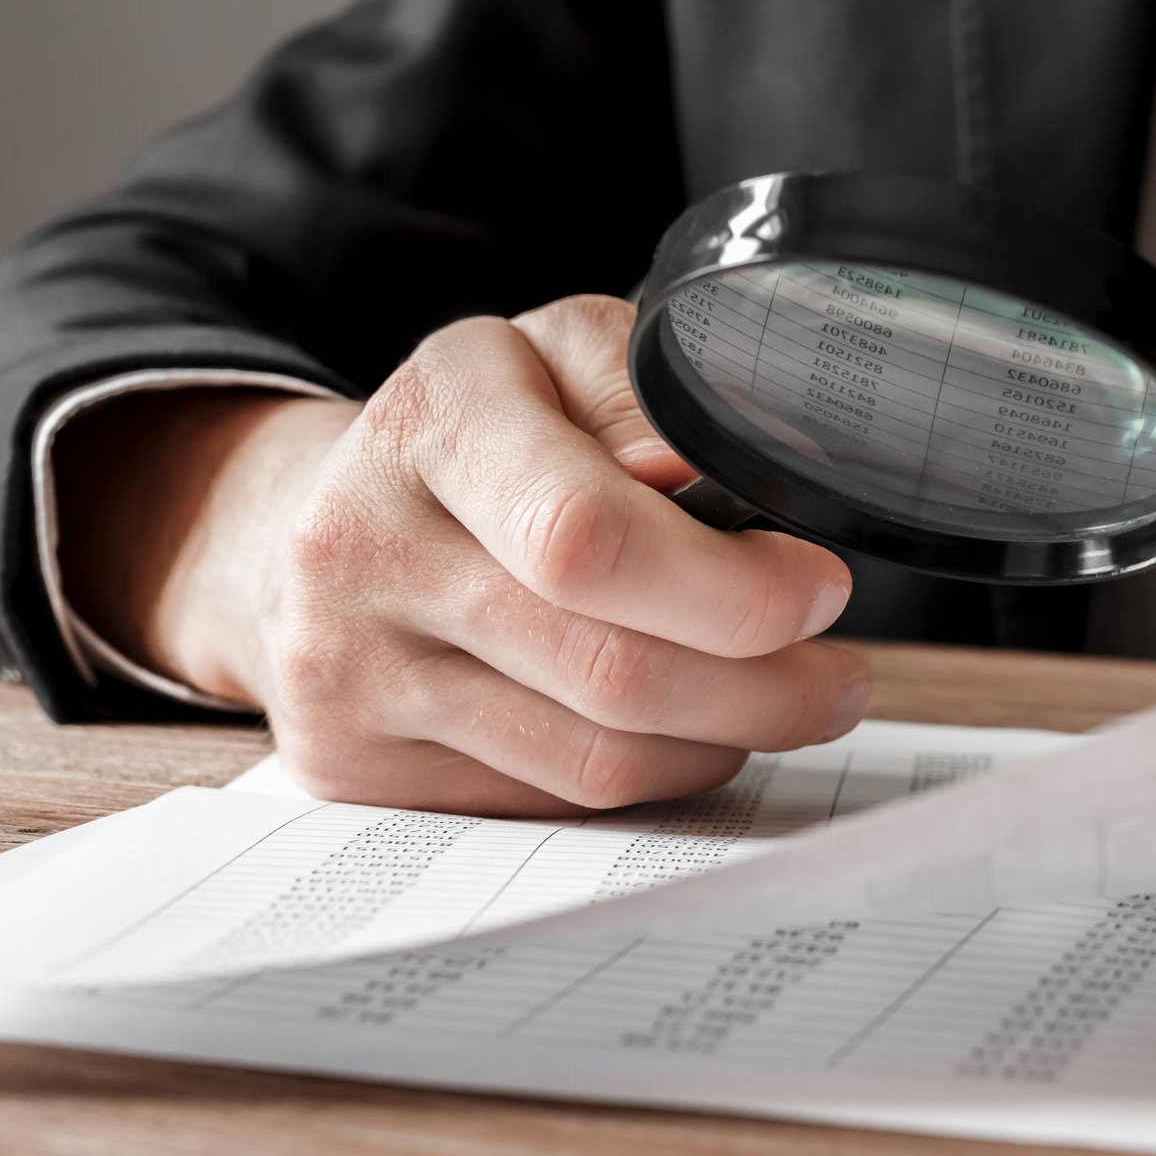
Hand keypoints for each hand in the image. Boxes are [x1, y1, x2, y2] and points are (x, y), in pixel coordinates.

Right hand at [59, 296, 868, 814]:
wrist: (317, 510)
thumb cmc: (487, 426)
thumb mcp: (563, 356)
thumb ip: (644, 397)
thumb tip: (703, 477)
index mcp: (435, 419)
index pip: (586, 539)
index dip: (729, 587)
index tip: (819, 589)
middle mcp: (365, 545)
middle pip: (609, 671)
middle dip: (764, 687)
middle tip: (838, 677)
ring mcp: (345, 667)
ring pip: (593, 759)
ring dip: (722, 740)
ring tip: (775, 700)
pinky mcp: (349, 761)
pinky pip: (549, 800)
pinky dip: (648, 773)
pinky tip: (680, 727)